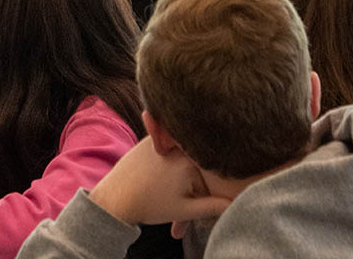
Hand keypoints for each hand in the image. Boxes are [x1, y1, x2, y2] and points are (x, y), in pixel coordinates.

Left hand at [88, 138, 229, 236]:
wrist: (115, 198)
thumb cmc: (149, 204)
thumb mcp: (185, 209)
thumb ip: (214, 206)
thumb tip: (238, 203)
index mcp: (192, 160)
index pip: (214, 175)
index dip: (212, 196)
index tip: (201, 211)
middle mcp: (181, 143)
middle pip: (199, 167)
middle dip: (194, 192)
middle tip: (182, 215)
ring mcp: (165, 137)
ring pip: (185, 159)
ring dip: (182, 181)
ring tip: (169, 201)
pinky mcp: (152, 137)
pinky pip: (172, 149)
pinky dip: (172, 166)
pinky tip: (162, 182)